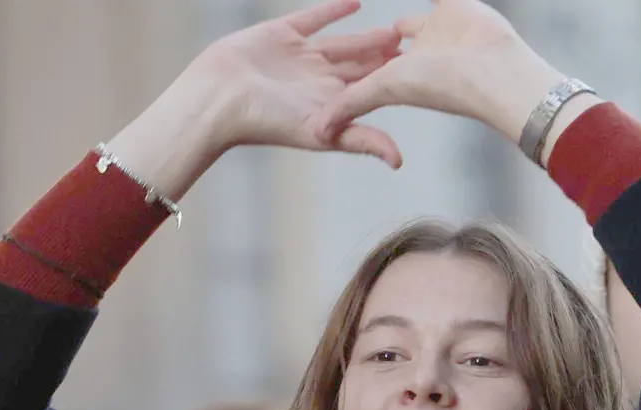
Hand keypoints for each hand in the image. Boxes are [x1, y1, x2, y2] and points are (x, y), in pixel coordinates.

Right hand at [191, 0, 403, 161]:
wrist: (220, 98)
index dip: (392, 83)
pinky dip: (334, 10)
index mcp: (328, 104)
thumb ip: (362, 141)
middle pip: (360, 67)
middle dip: (384, 59)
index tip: (420, 72)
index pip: (368, 92)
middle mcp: (317, 81)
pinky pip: (314, 18)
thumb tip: (399, 162)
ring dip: (368, 37)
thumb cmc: (266, 122)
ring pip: (343, 43)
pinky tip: (356, 1)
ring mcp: (300, 57)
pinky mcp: (282, 33)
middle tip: (415, 47)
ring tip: (394, 29)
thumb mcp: (321, 133)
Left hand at [314, 0, 563, 146]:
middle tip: (337, 45)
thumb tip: (316, 131)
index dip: (342, 65)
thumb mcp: (384, 89)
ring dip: (393, 21)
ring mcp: (435, 30)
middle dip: (367, 42)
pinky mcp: (451, 6)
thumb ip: (351, 104)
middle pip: (381, 45)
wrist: (492, 67)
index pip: (362, 68)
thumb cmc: (441, 84)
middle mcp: (415, 56)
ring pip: (407, 19)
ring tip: (380, 19)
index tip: (314, 66)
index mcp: (395, 74)